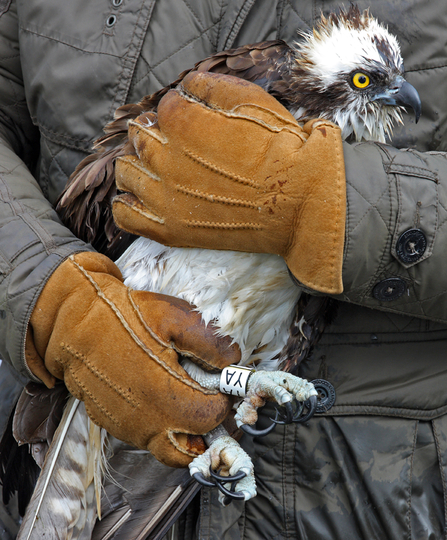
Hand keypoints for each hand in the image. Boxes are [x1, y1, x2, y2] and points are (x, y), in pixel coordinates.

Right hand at [25, 252, 239, 466]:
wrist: (74, 324)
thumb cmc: (125, 317)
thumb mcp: (174, 317)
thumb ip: (210, 342)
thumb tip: (232, 362)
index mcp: (165, 397)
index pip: (213, 417)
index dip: (223, 399)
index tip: (221, 383)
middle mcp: (145, 422)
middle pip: (192, 451)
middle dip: (208, 428)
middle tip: (210, 401)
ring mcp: (126, 428)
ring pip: (168, 448)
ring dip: (184, 431)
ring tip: (185, 398)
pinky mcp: (111, 424)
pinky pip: (145, 437)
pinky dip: (160, 425)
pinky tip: (158, 395)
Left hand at [113, 71, 345, 293]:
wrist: (300, 205)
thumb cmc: (283, 153)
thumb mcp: (255, 102)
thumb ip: (212, 86)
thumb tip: (187, 84)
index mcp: (183, 122)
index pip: (165, 106)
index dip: (182, 108)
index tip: (198, 119)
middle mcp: (165, 158)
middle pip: (139, 136)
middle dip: (156, 133)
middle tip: (178, 142)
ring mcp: (165, 197)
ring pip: (125, 171)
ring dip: (138, 163)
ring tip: (158, 167)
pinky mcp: (170, 229)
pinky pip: (124, 215)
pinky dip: (128, 204)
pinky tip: (145, 197)